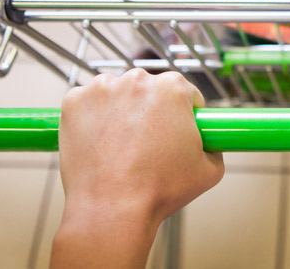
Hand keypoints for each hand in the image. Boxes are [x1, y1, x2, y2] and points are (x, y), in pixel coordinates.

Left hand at [51, 69, 223, 268]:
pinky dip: (92, 117)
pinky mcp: (74, 101)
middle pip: (150, 90)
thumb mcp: (210, 169)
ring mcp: (103, 88)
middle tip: (148, 144)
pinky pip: (88, 102)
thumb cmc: (159, 191)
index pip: (185, 93)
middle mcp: (138, 79)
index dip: (184, 114)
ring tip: (121, 146)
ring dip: (121, 110)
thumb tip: (211, 142)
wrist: (111, 211)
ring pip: (118, 94)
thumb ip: (215, 146)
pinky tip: (99, 142)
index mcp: (174, 87)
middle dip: (152, 112)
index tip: (176, 131)